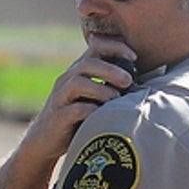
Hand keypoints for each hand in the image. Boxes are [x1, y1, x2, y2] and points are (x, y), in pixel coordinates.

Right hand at [20, 40, 136, 162]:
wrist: (46, 140)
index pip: (95, 48)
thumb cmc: (78, 117)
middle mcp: (67, 80)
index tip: (134, 57)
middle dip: (110, 70)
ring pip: (77, 83)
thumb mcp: (93, 97)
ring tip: (116, 98)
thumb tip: (142, 81)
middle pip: (87, 64)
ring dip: (100, 89)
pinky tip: (102, 115)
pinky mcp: (57, 117)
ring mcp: (60, 98)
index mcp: (78, 71)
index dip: (115, 48)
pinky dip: (89, 110)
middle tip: (129, 80)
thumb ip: (110, 86)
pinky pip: (73, 110)